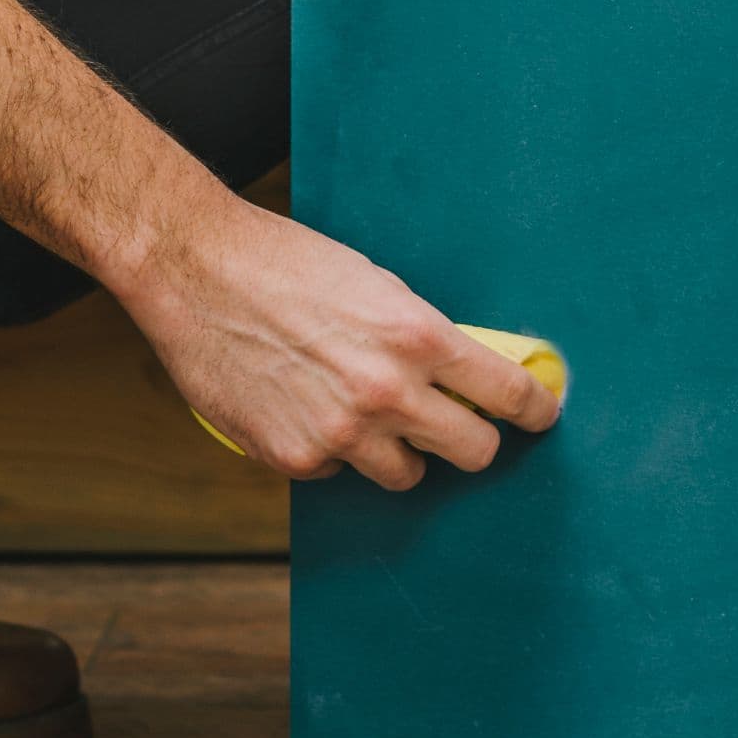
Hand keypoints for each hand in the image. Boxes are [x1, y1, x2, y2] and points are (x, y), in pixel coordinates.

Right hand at [128, 189, 561, 487]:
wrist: (196, 270)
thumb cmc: (285, 263)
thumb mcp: (375, 285)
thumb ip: (420, 336)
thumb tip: (461, 376)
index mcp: (416, 335)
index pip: (507, 393)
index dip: (534, 408)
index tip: (541, 415)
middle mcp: (387, 391)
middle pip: (473, 452)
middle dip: (471, 438)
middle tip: (457, 422)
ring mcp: (341, 433)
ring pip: (408, 474)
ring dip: (400, 449)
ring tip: (364, 408)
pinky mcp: (296, 458)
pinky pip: (339, 472)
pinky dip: (334, 450)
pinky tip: (306, 405)